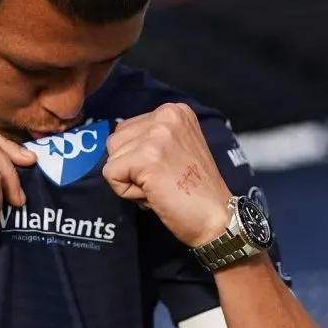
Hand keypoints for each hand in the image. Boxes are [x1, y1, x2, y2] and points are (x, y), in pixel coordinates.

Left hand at [103, 103, 232, 246]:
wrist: (216, 217)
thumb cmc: (193, 190)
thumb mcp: (175, 148)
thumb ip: (148, 140)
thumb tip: (115, 148)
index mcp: (174, 111)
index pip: (126, 129)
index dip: (136, 157)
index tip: (164, 170)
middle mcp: (166, 115)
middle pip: (115, 141)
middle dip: (129, 167)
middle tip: (160, 181)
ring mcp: (156, 135)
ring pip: (111, 159)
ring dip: (128, 180)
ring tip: (158, 186)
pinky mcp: (146, 157)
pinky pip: (110, 174)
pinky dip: (126, 192)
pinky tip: (152, 194)